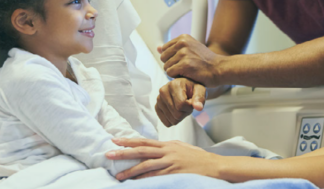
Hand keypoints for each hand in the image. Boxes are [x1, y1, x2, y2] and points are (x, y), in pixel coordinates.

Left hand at [106, 138, 221, 179]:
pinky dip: (144, 179)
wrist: (214, 166)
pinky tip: (135, 182)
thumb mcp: (182, 148)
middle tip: (109, 154)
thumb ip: (168, 148)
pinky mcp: (174, 173)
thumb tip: (156, 148)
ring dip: (130, 170)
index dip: (129, 141)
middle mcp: (167, 151)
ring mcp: (170, 162)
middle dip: (124, 152)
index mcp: (168, 144)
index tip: (115, 140)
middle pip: (141, 151)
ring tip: (118, 175)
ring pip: (146, 165)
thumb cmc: (199, 158)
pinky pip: (155, 176)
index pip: (144, 141)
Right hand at [155, 78, 204, 126]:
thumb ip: (200, 98)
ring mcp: (158, 99)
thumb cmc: (193, 89)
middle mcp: (163, 91)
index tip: (191, 101)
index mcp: (174, 84)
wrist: (185, 88)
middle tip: (187, 104)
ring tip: (182, 106)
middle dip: (185, 112)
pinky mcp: (157, 107)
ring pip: (172, 119)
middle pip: (177, 114)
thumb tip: (198, 107)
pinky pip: (166, 122)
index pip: (181, 105)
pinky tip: (176, 110)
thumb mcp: (200, 90)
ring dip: (180, 116)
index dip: (189, 107)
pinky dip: (173, 120)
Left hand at [158, 34, 223, 86]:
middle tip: (185, 67)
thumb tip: (158, 47)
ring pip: (166, 67)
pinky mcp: (184, 64)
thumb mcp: (190, 49)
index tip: (182, 61)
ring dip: (175, 72)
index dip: (172, 58)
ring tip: (187, 71)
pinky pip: (170, 73)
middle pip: (163, 58)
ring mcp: (183, 53)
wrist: (219, 69)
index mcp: (183, 38)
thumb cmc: (206, 61)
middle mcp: (182, 43)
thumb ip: (173, 48)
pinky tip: (187, 75)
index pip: (164, 49)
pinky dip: (177, 77)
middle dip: (171, 65)